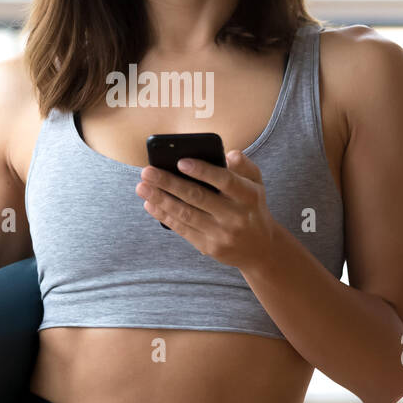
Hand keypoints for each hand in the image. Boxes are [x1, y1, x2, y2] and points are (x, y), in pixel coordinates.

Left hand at [135, 150, 279, 270]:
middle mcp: (236, 217)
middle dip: (169, 183)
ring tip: (142, 186)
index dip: (203, 171)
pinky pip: (183, 229)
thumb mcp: (256, 184)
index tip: (180, 161)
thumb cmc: (252, 206)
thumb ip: (244, 166)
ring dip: (160, 199)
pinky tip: (150, 203)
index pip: (225, 181)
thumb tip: (229, 153)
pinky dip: (164, 216)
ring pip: (186, 214)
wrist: (261, 249)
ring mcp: (222, 234)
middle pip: (198, 197)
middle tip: (147, 171)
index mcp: (249, 196)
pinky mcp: (210, 247)